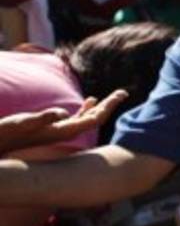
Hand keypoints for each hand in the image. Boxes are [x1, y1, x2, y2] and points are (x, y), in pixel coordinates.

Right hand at [0, 90, 127, 155]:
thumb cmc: (8, 133)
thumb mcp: (24, 122)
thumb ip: (44, 118)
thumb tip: (64, 113)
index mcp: (65, 130)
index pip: (95, 119)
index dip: (109, 106)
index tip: (123, 93)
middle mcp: (66, 132)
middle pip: (95, 118)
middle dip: (109, 105)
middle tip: (123, 92)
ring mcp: (61, 131)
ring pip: (87, 118)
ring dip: (99, 107)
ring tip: (112, 96)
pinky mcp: (53, 129)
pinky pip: (76, 119)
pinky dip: (85, 109)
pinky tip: (89, 102)